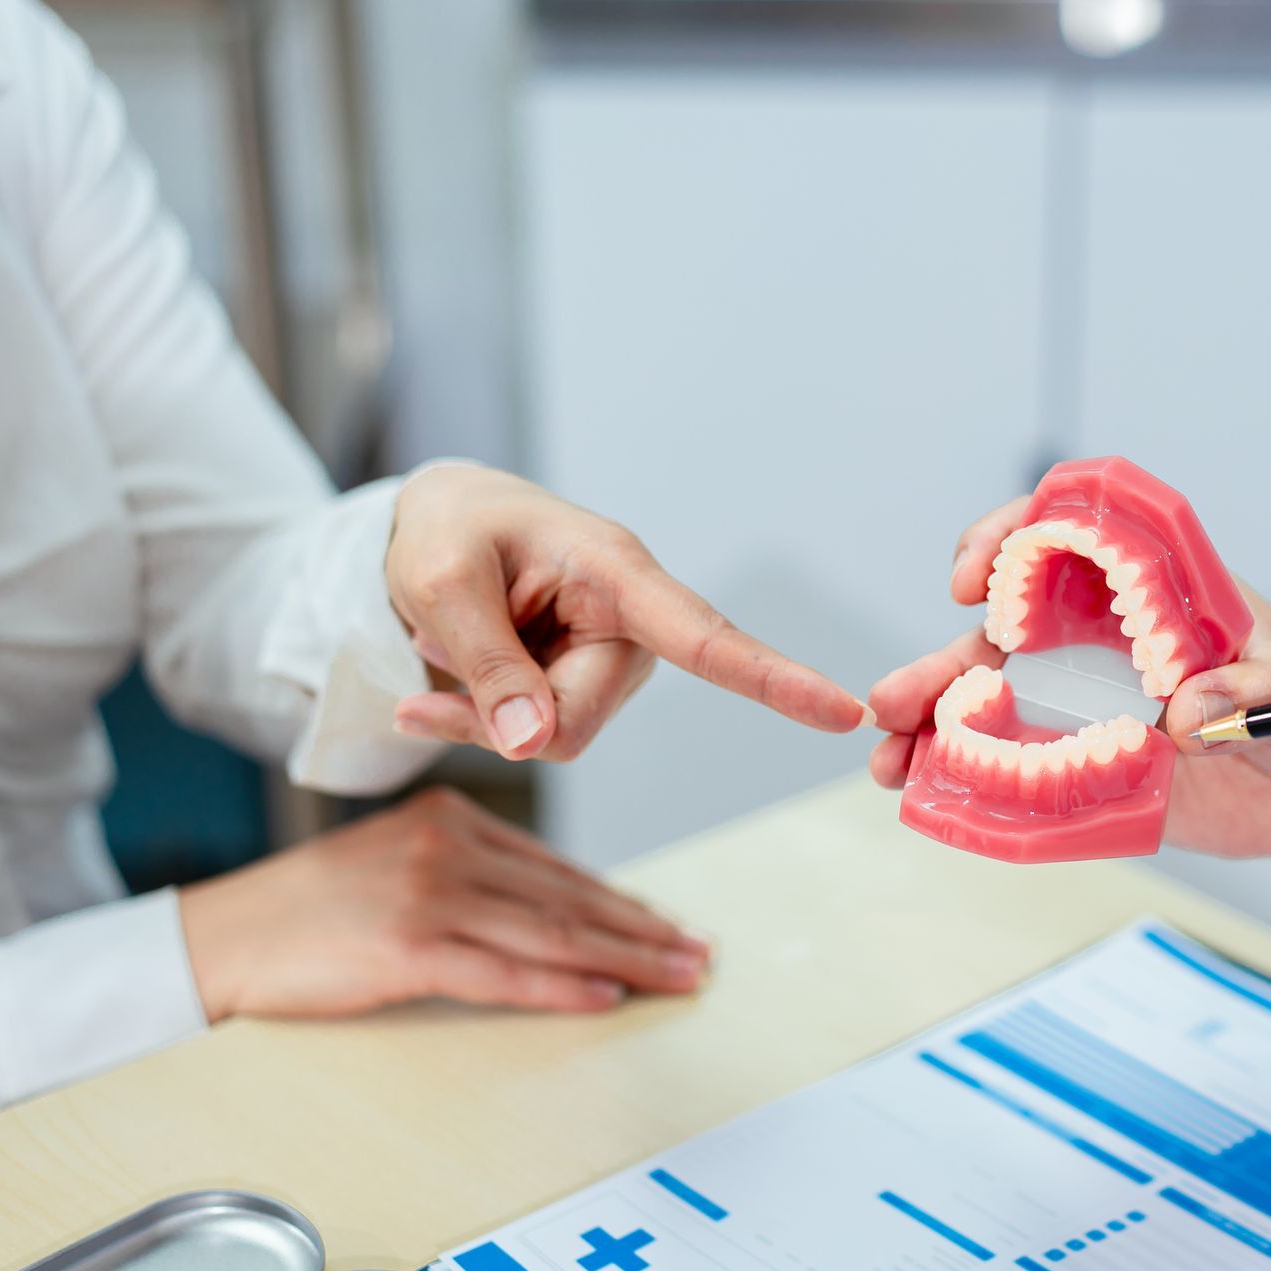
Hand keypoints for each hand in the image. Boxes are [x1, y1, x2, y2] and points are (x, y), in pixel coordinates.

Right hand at [177, 787, 709, 1020]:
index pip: (558, 868)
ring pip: (552, 931)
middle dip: (641, 929)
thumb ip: (473, 871)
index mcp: (453, 818)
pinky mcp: (409, 946)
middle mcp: (451, 847)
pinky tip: (605, 995)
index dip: (621, 900)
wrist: (223, 935)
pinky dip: (561, 987)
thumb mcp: (400, 859)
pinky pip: (505, 971)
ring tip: (675, 976)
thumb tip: (556, 907)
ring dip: (624, 959)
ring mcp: (431, 895)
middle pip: (568, 897)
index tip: (667, 924)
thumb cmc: (311, 907)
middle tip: (697, 952)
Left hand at [385, 465, 869, 760]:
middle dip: (502, 714)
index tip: (845, 712)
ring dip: (485, 713)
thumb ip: (484, 664)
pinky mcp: (585, 683)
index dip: (776, 679)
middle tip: (426, 673)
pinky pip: (537, 734)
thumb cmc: (450, 531)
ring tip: (445, 641)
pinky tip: (444, 673)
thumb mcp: (440, 583)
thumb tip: (532, 746)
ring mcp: (611, 658)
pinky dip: (480, 717)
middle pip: (581, 717)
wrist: (436, 523)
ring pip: (556, 734)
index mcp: (617, 572)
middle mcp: (631, 621)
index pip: (707, 636)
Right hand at [867, 498, 1270, 858]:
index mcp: (1154, 589)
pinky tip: (931, 801)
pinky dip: (975, 787)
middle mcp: (1110, 641)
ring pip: (997, 704)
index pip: (1065, 533)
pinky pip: (1028, 777)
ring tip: (887, 761)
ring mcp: (1098, 709)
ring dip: (935, 727)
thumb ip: (1256, 690)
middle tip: (890, 701)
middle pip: (1004, 632)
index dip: (1009, 540)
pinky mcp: (1104, 774)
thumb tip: (1192, 708)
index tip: (972, 579)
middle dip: (940, 660)